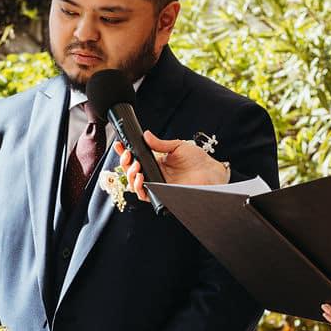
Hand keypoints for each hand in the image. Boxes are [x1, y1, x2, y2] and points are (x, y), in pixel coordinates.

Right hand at [114, 130, 228, 201]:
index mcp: (156, 163)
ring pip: (135, 185)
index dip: (125, 153)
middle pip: (131, 172)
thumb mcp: (177, 146)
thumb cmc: (198, 160)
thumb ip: (160, 144)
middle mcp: (154, 175)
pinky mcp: (162, 195)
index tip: (119, 145)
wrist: (211, 172)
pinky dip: (139, 188)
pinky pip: (145, 195)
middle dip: (125, 163)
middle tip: (128, 155)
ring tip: (136, 166)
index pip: (136, 158)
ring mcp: (157, 185)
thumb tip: (145, 135)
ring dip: (130, 176)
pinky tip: (141, 179)